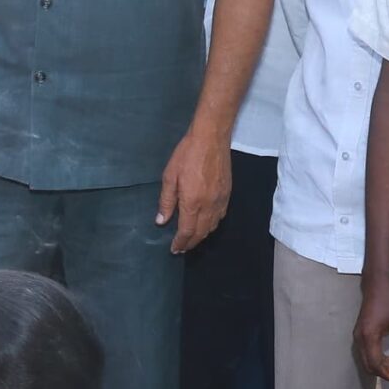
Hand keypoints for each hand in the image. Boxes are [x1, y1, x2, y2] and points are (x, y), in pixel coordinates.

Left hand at [156, 127, 231, 252]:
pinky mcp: (227, 194)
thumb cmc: (187, 155)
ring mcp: (220, 200)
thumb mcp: (170, 177)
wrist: (211, 139)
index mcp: (193, 202)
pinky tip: (206, 224)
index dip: (180, 242)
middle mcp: (209, 205)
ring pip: (212, 226)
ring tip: (192, 240)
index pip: (187, 231)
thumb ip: (166, 201)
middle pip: (201, 232)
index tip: (174, 249)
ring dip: (202, 236)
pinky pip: (220, 216)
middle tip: (182, 249)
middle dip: (191, 243)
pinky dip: (212, 225)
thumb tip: (161, 221)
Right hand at [354, 274, 388, 381]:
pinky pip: (366, 352)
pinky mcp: (360, 333)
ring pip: (367, 360)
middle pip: (369, 365)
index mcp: (369, 337)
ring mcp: (357, 336)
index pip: (376, 364)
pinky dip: (377, 358)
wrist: (378, 283)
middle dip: (385, 373)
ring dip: (382, 366)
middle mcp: (359, 339)